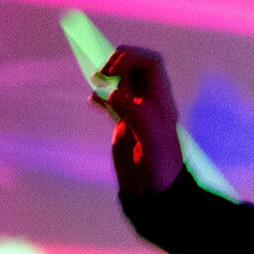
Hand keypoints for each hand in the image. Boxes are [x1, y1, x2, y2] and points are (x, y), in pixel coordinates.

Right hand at [95, 46, 183, 194]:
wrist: (155, 194)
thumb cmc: (159, 168)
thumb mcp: (152, 140)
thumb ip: (137, 113)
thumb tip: (113, 92)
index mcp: (160, 102)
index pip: (151, 64)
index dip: (130, 59)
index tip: (111, 72)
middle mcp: (149, 104)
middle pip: (136, 67)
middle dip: (117, 63)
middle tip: (101, 75)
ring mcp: (135, 114)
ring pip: (123, 83)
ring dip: (108, 77)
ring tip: (96, 81)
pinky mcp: (124, 126)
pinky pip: (112, 102)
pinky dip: (100, 96)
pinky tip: (93, 102)